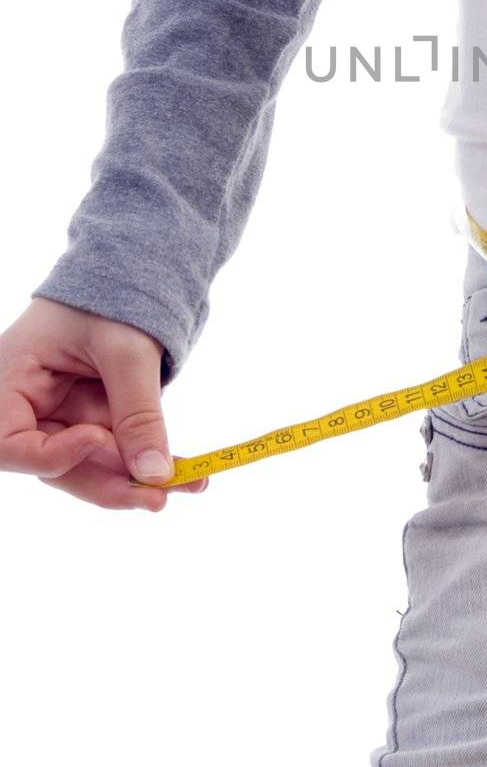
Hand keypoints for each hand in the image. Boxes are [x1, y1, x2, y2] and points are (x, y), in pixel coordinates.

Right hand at [0, 297, 207, 509]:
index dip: (52, 456)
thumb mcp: (127, 348)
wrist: (133, 270)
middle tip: (158, 496)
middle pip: (55, 466)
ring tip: (189, 481)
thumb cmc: (115, 294)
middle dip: (110, 483)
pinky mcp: (91, 420)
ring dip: (138, 479)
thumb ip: (137, 412)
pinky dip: (149, 462)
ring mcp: (61, 417)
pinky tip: (189, 473)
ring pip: (89, 467)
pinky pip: (115, 453)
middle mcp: (28, 406)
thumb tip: (153, 474)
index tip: (100, 439)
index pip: (8, 443)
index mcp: (11, 380)